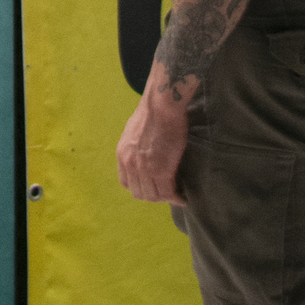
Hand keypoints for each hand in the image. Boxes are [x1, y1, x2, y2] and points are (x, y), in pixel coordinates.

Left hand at [115, 86, 190, 204]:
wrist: (162, 105)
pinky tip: (182, 197)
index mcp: (122, 155)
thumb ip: (134, 148)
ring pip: (154, 196)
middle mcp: (130, 165)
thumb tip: (142, 155)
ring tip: (175, 195)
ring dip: (165, 198)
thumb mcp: (132, 132)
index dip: (139, 187)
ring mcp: (145, 169)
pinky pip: (168, 192)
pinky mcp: (161, 170)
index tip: (151, 186)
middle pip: (140, 193)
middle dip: (153, 196)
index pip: (126, 183)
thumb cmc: (152, 112)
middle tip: (166, 192)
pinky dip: (176, 198)